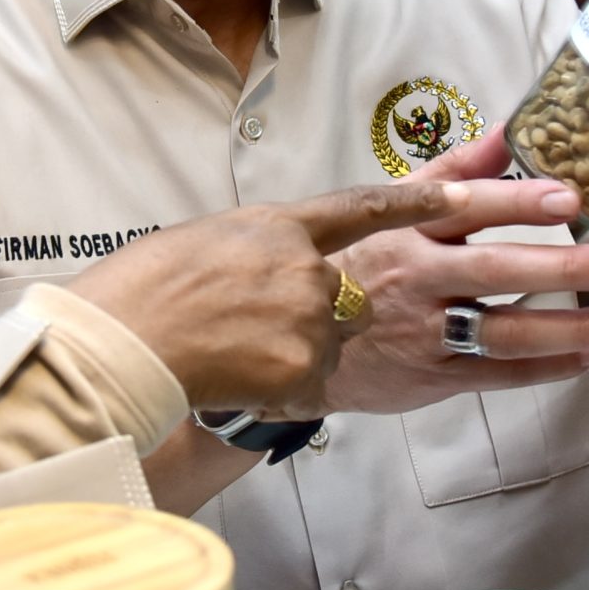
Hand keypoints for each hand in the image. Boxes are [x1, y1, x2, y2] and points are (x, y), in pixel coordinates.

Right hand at [69, 180, 480, 415]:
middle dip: (320, 316)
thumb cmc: (139, 292)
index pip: (365, 206)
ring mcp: (310, 318)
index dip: (420, 201)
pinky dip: (275, 392)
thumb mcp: (203, 243)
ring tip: (226, 356)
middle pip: (348, 298)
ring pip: (327, 346)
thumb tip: (279, 262)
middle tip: (259, 324)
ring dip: (289, 356)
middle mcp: (307, 267)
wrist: (120, 343)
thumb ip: (258, 249)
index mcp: (280, 225)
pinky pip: (307, 388)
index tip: (468, 198)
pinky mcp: (306, 369)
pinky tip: (230, 381)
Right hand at [325, 134, 588, 415]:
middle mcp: (416, 279)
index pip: (464, 209)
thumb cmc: (362, 261)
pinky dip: (544, 367)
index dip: (515, 202)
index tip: (569, 198)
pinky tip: (588, 356)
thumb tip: (510, 129)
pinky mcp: (432, 377)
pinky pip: (496, 374)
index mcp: (406, 229)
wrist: (306, 336)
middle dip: (561, 267)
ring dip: (569, 327)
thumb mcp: (392, 206)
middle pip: (494, 272)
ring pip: (503, 331)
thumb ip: (455, 169)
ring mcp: (424, 332)